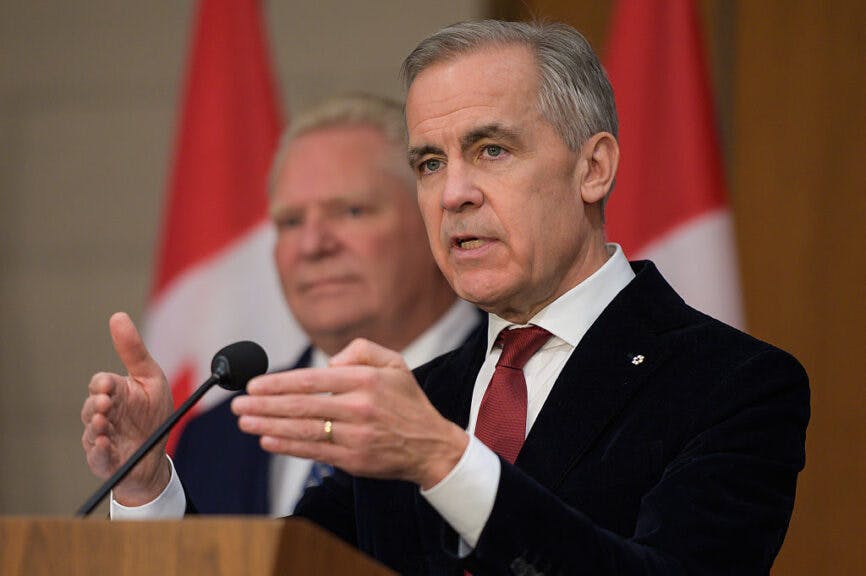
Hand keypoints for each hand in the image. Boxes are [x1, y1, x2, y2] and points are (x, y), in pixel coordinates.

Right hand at [80, 312, 173, 504]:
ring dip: (96, 427)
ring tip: (103, 423)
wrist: (157, 452)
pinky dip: (98, 452)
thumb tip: (117, 316)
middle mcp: (104, 414)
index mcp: (115, 393)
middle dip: (97, 405)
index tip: (107, 384)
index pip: (101, 384)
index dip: (102, 384)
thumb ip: (134, 351)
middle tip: (105, 404)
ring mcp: (101, 437)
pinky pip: (97, 457)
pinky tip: (104, 445)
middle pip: (92, 407)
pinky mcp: (105, 460)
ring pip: (91, 431)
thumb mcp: (151, 378)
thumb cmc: (153, 412)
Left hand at [232, 338, 467, 488]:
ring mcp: (355, 436)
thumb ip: (362, 350)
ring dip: (268, 425)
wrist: (430, 446)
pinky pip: (313, 451)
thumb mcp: (395, 363)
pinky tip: (267, 439)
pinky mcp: (353, 459)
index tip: (254, 385)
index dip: (279, 383)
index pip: (312, 380)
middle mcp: (359, 408)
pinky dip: (287, 446)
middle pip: (302, 406)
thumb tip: (330, 361)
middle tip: (238, 404)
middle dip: (264, 405)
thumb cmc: (407, 402)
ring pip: (303, 429)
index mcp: (366, 381)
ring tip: (244, 421)